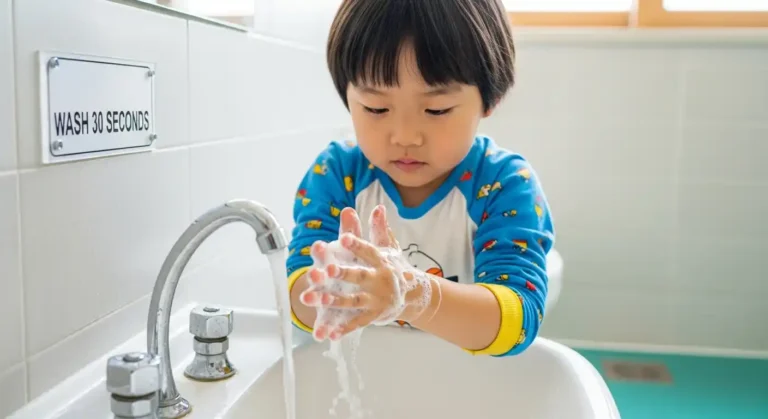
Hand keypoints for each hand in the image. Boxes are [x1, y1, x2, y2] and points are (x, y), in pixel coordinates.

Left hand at [300, 205, 434, 340]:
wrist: (413, 296)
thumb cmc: (393, 268)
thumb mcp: (389, 248)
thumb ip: (380, 229)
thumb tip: (378, 207)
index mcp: (382, 261)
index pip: (368, 250)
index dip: (355, 244)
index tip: (341, 237)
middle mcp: (380, 280)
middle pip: (360, 276)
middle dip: (343, 272)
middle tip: (327, 268)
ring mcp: (376, 300)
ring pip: (353, 300)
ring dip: (334, 300)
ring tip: (317, 299)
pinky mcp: (373, 316)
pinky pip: (356, 323)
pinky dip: (343, 329)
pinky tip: (328, 333)